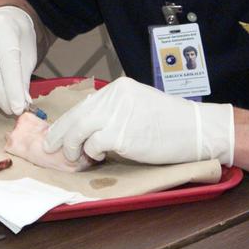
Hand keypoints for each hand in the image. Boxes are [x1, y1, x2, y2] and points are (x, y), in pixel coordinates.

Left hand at [43, 77, 233, 165]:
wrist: (197, 130)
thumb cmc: (171, 122)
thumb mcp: (139, 106)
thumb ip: (114, 111)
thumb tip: (88, 127)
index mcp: (118, 89)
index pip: (83, 105)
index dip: (67, 121)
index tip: (57, 133)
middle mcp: (114, 97)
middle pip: (76, 116)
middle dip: (60, 135)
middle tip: (51, 148)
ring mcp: (117, 115)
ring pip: (79, 131)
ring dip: (73, 148)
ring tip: (76, 158)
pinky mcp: (121, 135)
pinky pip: (93, 146)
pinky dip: (90, 155)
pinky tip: (96, 159)